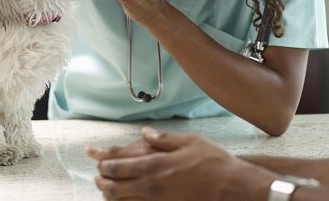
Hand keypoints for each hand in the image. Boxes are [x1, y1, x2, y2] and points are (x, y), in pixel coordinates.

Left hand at [86, 127, 273, 200]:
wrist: (232, 188)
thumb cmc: (212, 162)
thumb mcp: (189, 141)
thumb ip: (163, 139)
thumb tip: (145, 133)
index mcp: (155, 165)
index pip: (118, 166)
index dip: (103, 162)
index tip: (96, 159)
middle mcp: (151, 186)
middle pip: (115, 186)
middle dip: (102, 180)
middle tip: (96, 175)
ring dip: (110, 195)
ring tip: (105, 189)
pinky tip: (125, 200)